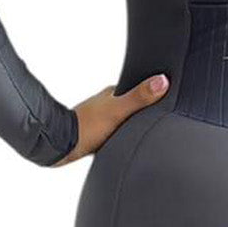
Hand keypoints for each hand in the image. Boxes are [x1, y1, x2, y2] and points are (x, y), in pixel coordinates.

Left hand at [51, 73, 170, 166]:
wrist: (60, 146)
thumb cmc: (86, 127)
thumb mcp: (118, 111)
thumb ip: (140, 97)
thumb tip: (163, 80)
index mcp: (113, 93)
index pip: (139, 87)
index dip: (153, 91)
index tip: (167, 93)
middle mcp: (107, 103)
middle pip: (132, 104)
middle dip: (144, 109)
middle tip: (159, 116)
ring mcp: (100, 118)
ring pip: (123, 119)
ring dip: (132, 124)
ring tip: (145, 131)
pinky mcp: (95, 133)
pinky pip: (116, 132)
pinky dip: (123, 135)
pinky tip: (126, 143)